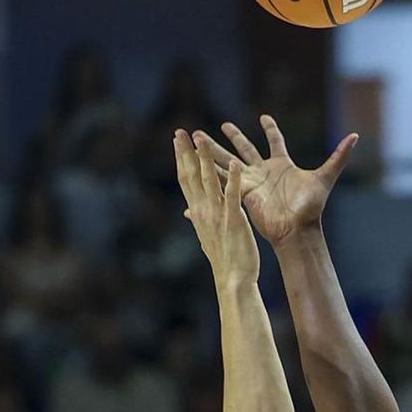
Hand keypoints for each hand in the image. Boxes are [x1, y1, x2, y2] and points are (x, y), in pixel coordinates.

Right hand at [173, 129, 258, 281]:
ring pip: (209, 180)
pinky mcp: (233, 219)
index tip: (177, 142)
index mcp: (197, 212)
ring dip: (204, 158)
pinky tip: (235, 163)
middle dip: (185, 152)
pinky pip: (232, 196)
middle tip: (180, 132)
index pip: (185, 180)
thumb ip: (199, 220)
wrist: (232, 278)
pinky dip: (233, 179)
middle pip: (190, 176)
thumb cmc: (223, 258)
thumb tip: (189, 213)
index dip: (180, 159)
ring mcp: (217, 214)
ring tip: (201, 138)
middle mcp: (202, 210)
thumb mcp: (206, 236)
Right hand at [192, 115, 356, 245]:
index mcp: (282, 165)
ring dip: (212, 149)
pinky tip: (194, 161)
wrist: (296, 229)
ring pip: (228, 160)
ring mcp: (250, 181)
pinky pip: (224, 178)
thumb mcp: (325, 176)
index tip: (264, 117)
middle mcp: (264, 172)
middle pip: (245, 148)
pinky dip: (210, 170)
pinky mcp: (241, 192)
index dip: (270, 129)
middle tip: (221, 124)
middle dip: (233, 136)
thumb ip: (339, 156)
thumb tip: (355, 136)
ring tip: (195, 136)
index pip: (275, 142)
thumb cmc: (311, 206)